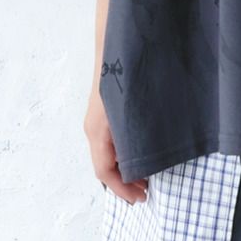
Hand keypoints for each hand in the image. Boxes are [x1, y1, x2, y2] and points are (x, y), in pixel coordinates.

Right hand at [84, 85, 147, 203]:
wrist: (119, 42)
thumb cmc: (128, 74)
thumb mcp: (135, 112)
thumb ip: (138, 139)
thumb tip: (145, 166)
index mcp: (99, 130)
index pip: (105, 171)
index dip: (123, 189)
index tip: (143, 198)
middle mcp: (93, 127)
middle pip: (104, 166)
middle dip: (124, 183)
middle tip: (147, 192)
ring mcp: (96, 119)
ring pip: (106, 154)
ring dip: (123, 169)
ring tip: (146, 177)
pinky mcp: (103, 112)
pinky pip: (108, 141)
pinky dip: (121, 154)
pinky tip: (139, 153)